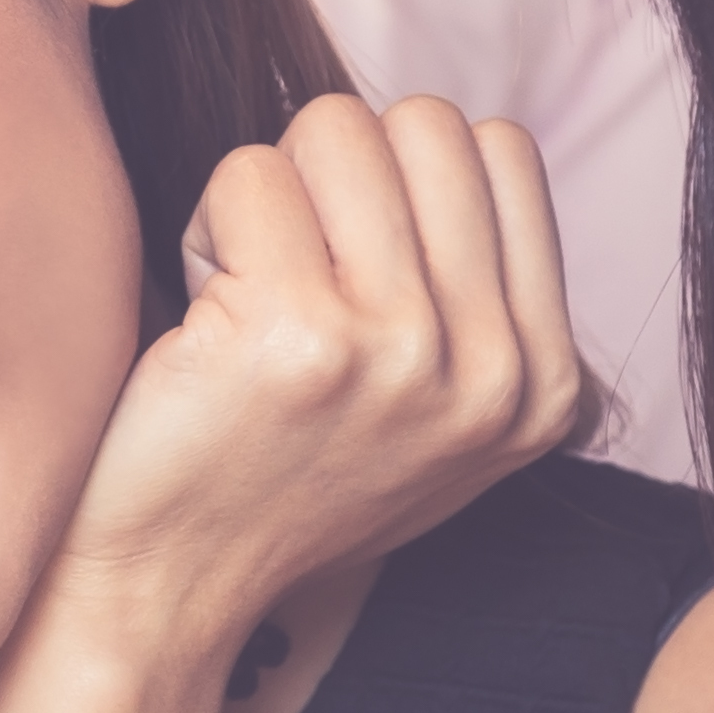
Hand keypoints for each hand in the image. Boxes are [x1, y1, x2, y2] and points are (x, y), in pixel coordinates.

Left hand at [40, 93, 589, 687]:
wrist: (170, 590)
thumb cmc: (281, 477)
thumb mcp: (434, 414)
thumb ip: (476, 295)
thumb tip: (460, 142)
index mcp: (544, 381)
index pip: (503, 151)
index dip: (405, 175)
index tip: (354, 262)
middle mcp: (495, 370)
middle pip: (424, 122)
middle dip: (336, 168)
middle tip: (291, 267)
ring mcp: (404, 351)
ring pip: (334, 129)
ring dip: (268, 194)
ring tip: (248, 292)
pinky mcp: (299, 337)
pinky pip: (247, 176)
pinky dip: (206, 227)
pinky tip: (203, 320)